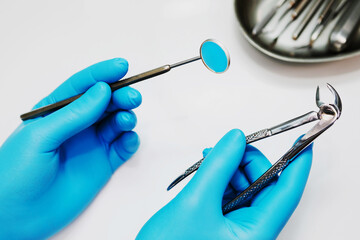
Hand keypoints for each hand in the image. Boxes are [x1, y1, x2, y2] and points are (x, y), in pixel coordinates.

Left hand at [0, 58, 141, 238]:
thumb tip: (101, 91)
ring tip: (125, 120)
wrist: (17, 218)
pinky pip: (122, 148)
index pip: (82, 86)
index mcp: (56, 112)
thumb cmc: (15, 174)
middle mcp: (76, 126)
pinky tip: (128, 140)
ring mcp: (90, 145)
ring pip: (116, 123)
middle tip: (131, 97)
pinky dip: (130, 141)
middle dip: (120, 95)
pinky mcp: (102, 165)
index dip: (103, 74)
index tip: (121, 66)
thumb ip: (74, 114)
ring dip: (126, 117)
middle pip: (105, 103)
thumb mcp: (41, 137)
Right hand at [136, 129, 312, 239]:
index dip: (296, 164)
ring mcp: (236, 228)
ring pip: (246, 188)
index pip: (286, 193)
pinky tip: (209, 172)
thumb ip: (218, 168)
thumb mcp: (195, 203)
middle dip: (249, 162)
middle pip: (265, 186)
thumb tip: (235, 141)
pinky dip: (221, 178)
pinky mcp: (222, 223)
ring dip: (232, 169)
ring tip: (212, 159)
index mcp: (255, 233)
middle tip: (232, 146)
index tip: (302, 141)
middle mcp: (250, 231)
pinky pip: (230, 194)